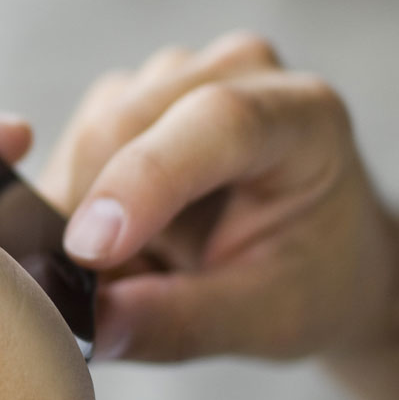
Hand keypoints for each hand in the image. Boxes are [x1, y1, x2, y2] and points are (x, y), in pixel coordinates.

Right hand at [42, 33, 395, 361]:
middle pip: (126, 123)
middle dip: (93, 216)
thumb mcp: (267, 320)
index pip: (217, 121)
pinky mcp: (138, 94)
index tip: (90, 252)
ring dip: (84, 213)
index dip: (146, 181)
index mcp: (306, 116)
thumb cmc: (314, 282)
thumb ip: (183, 323)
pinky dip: (78, 203)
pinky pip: (75, 143)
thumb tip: (92, 327)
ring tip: (137, 269)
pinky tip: (121, 240)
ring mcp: (183, 75)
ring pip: (90, 133)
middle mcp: (240, 72)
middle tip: (107, 298)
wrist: (323, 259)